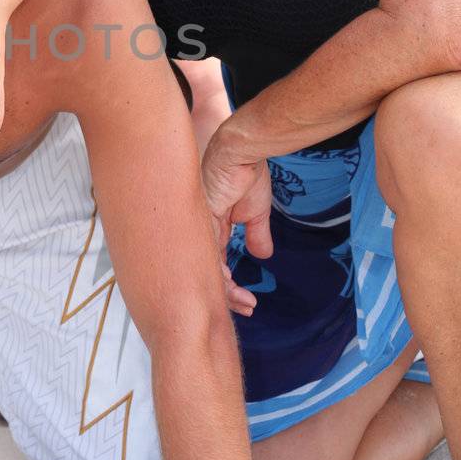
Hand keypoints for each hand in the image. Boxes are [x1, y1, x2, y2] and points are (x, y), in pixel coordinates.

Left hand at [201, 129, 273, 311]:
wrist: (242, 150)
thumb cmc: (247, 173)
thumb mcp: (256, 211)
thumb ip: (256, 234)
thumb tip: (263, 256)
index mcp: (211, 229)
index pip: (215, 266)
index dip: (230, 287)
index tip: (249, 302)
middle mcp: (200, 232)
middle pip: (206, 274)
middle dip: (227, 298)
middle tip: (248, 309)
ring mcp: (197, 228)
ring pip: (204, 271)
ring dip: (227, 292)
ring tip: (247, 304)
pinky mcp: (199, 222)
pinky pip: (204, 257)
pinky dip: (219, 277)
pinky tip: (234, 288)